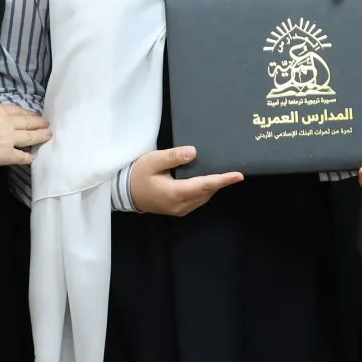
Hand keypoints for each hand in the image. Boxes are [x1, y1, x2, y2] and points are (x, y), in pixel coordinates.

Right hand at [0, 103, 52, 168]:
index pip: (17, 110)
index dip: (27, 113)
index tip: (32, 115)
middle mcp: (8, 122)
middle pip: (28, 121)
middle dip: (39, 122)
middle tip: (47, 123)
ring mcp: (10, 139)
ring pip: (31, 136)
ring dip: (41, 136)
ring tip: (48, 135)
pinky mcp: (8, 155)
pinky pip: (22, 156)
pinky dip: (28, 157)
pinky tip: (33, 157)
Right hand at [129, 146, 243, 216]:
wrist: (123, 193)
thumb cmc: (137, 174)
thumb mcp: (153, 161)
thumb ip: (173, 156)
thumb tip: (194, 152)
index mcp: (176, 193)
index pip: (204, 185)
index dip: (222, 180)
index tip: (238, 175)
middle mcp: (181, 205)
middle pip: (206, 192)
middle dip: (220, 182)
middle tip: (233, 170)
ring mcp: (179, 209)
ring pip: (203, 197)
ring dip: (212, 186)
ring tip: (223, 174)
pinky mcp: (177, 209)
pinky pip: (197, 200)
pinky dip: (204, 190)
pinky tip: (206, 181)